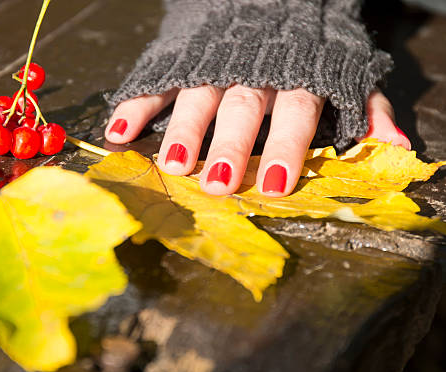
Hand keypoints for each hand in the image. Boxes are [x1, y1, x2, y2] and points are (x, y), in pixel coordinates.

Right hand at [105, 85, 409, 196]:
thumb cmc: (308, 44)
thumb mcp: (346, 68)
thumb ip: (367, 105)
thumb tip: (396, 146)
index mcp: (298, 75)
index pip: (295, 110)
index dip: (285, 146)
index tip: (273, 184)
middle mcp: (254, 69)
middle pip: (242, 107)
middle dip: (230, 145)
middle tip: (216, 183)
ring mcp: (212, 62)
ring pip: (197, 94)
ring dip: (183, 129)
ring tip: (173, 163)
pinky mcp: (181, 56)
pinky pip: (155, 80)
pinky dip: (135, 105)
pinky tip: (118, 132)